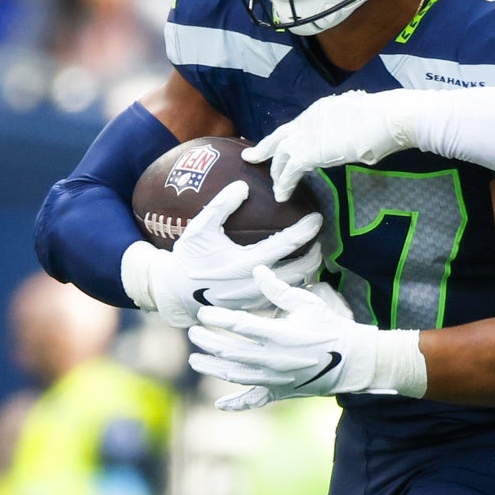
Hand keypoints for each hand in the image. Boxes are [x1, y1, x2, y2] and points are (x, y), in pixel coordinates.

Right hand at [121, 179, 321, 327]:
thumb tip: (243, 186)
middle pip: (300, 270)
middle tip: (321, 241)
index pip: (286, 244)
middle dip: (316, 255)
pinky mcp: (253, 307)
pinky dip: (292, 285)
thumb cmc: (187, 258)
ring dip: (307, 271)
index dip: (305, 230)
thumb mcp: (200, 228)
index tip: (317, 218)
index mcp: (245, 263)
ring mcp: (256, 298)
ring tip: (312, 256)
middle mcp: (255, 284)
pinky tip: (295, 275)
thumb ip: (221, 205)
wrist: (174, 292)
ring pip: (293, 287)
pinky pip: (281, 297)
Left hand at [186, 270, 423, 410]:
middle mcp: (273, 360)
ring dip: (212, 368)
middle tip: (193, 333)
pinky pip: (254, 400)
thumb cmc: (331, 327)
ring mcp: (275, 379)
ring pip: (234, 375)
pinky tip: (220, 404)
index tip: (203, 312)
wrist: (354, 361)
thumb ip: (278, 289)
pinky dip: (236, 404)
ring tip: (196, 360)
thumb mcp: (307, 303)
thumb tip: (256, 269)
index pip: (239, 325)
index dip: (218, 318)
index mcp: (279, 335)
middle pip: (230, 351)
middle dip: (208, 341)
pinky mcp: (280, 392)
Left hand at [244, 91, 424, 200]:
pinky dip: (283, 185)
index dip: (286, 137)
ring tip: (276, 188)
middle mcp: (308, 120)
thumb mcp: (361, 115)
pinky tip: (281, 196)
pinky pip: (288, 172)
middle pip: (279, 136)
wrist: (387, 118)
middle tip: (252, 157)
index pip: (296, 125)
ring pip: (280, 156)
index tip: (278, 145)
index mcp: (320, 109)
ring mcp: (306, 135)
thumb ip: (350, 121)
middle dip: (264, 149)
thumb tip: (357, 122)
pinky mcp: (309, 153)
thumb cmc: (384, 118)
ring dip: (276, 173)